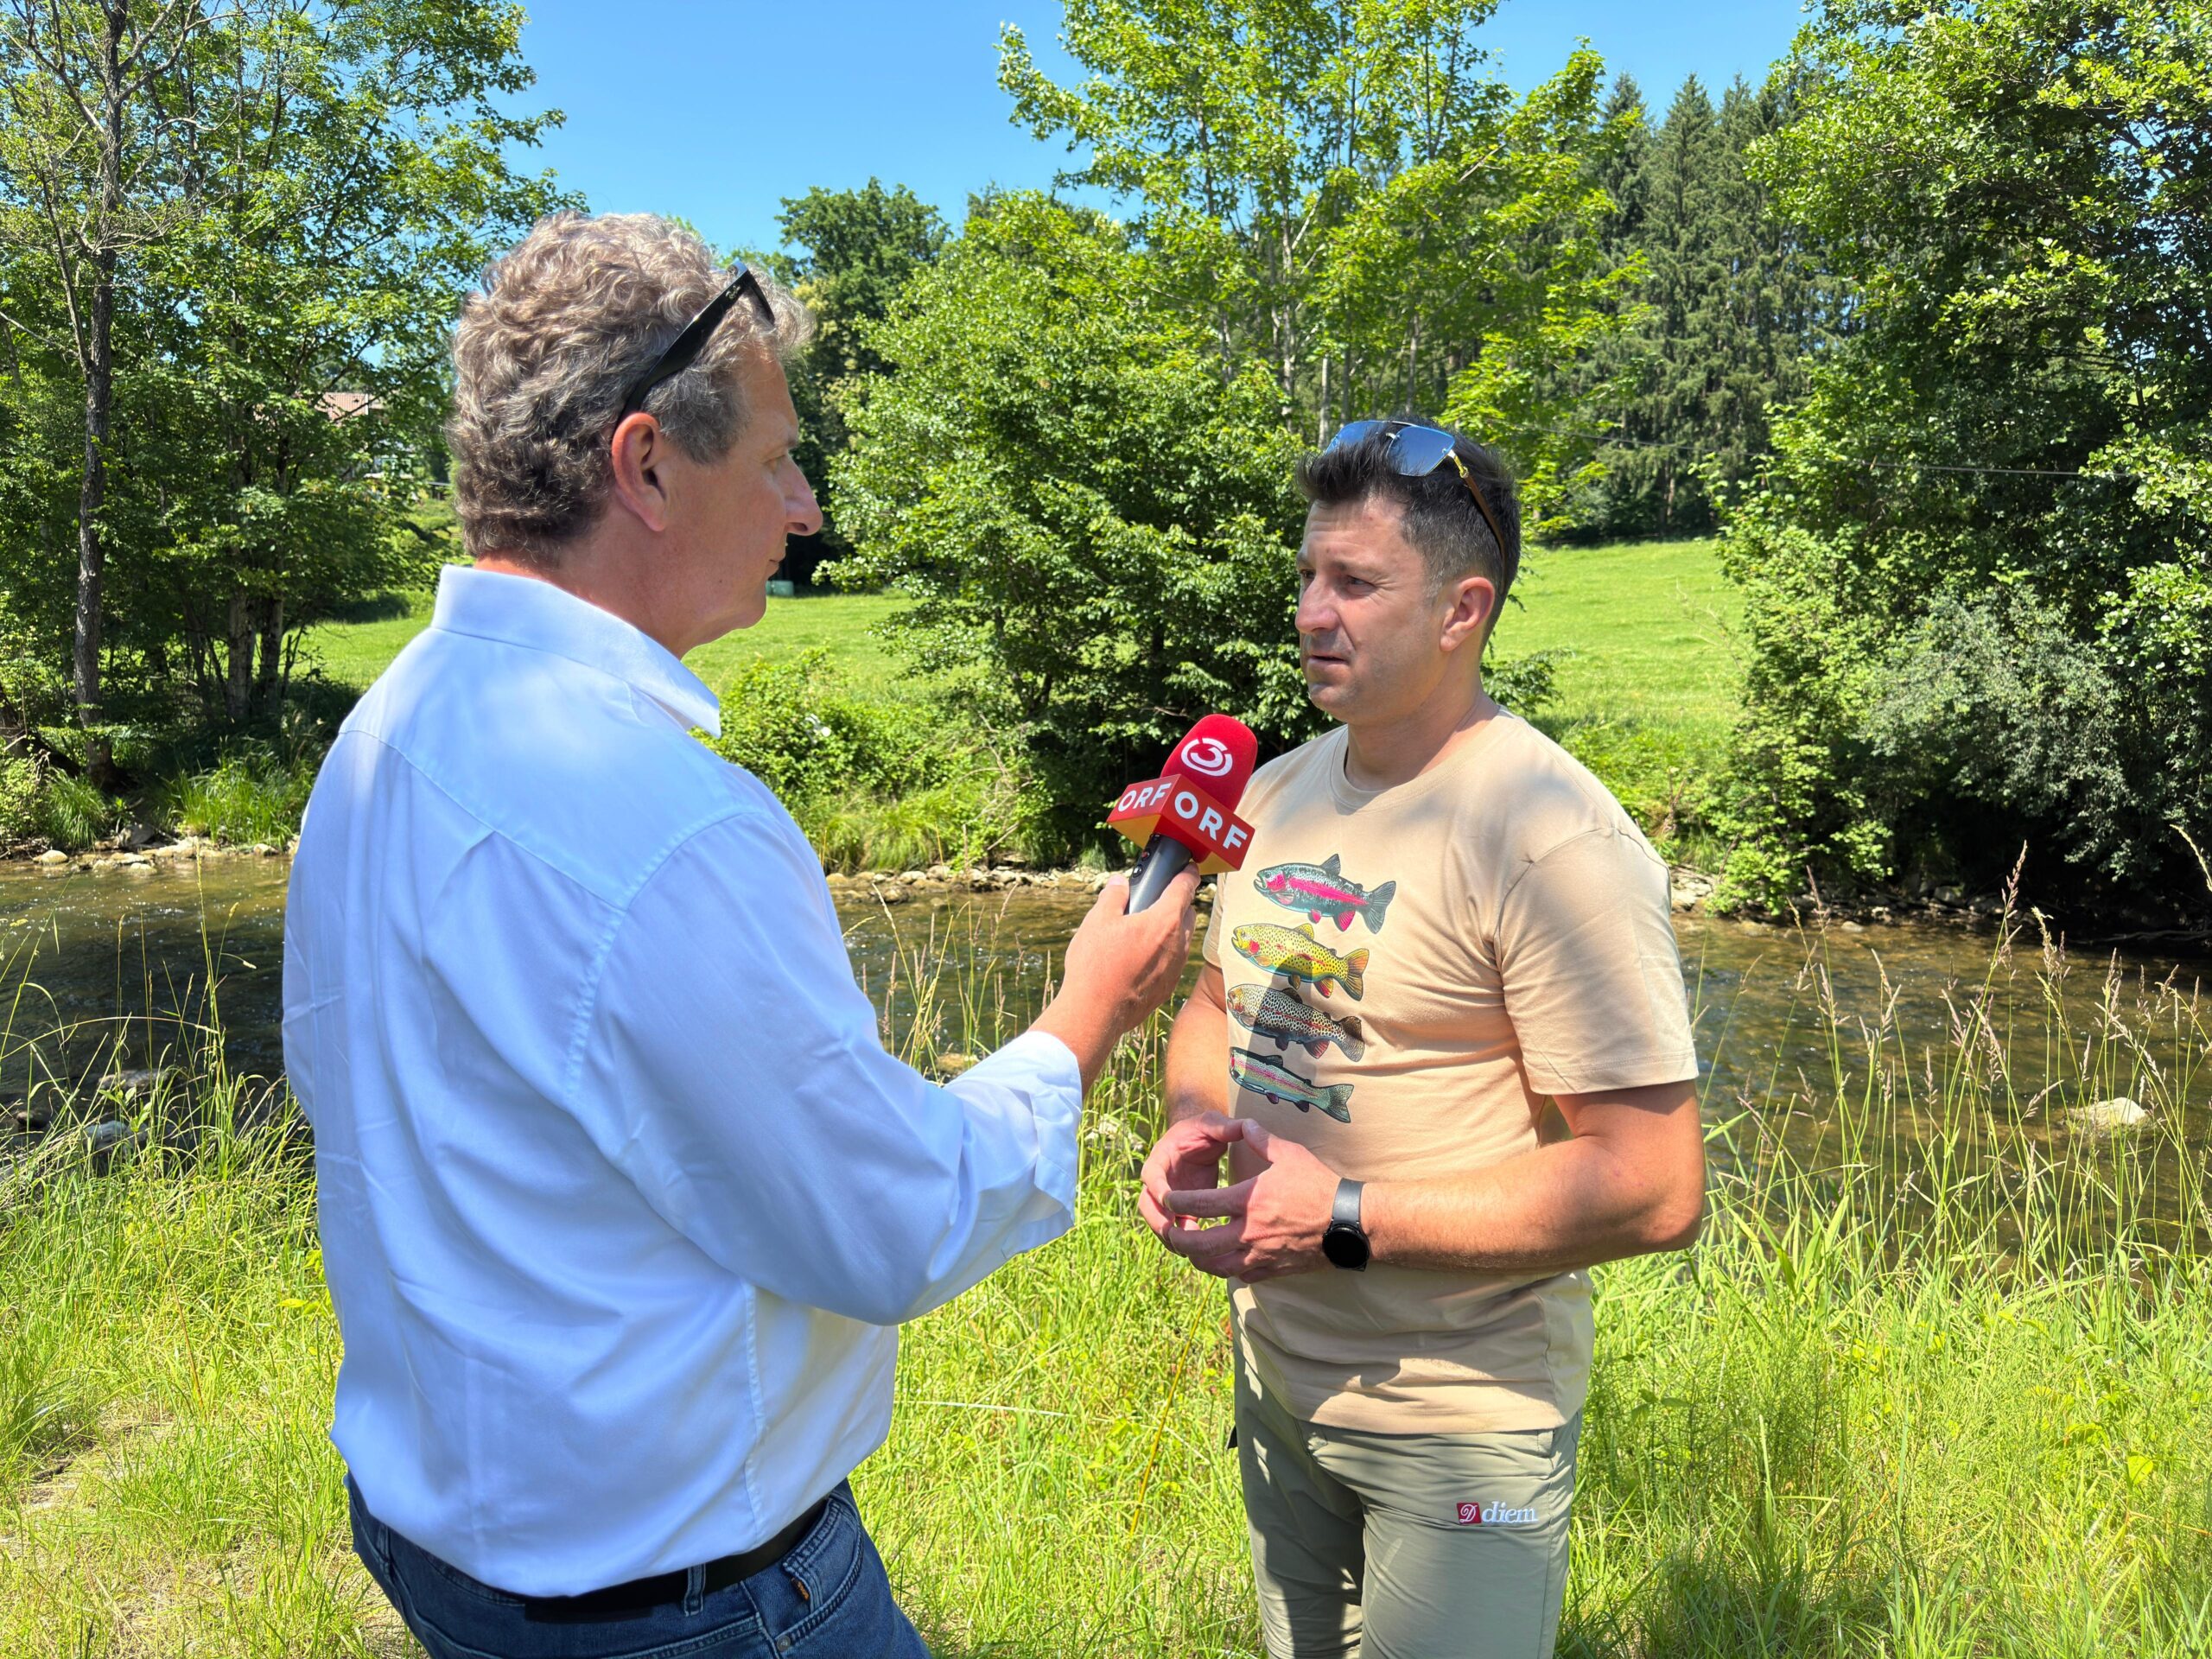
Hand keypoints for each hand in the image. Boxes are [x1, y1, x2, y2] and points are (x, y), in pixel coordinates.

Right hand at [1032, 870, 1199, 1090]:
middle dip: (1179, 902)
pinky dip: (1165, 952)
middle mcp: (1178, 944)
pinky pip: (1173, 961)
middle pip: (1188, 914)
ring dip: (1173, 929)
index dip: (1187, 874)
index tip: (1187, 868)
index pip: (1185, 888)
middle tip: (1160, 897)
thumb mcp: (1098, 920)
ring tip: (1149, 927)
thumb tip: (1120, 883)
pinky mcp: (1168, 988)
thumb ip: (1113, 896)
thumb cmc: (1096, 964)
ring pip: (1183, 939)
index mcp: (1165, 920)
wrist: (1096, 1013)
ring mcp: (1175, 968)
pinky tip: (1144, 955)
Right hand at [1137, 1111, 1243, 1246]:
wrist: (1201, 1139)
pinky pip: (1174, 1229)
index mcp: (1161, 1158)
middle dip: (1156, 1220)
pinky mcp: (1177, 1210)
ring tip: (1187, 1249)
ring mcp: (1166, 1198)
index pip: (1150, 1174)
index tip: (1168, 1199)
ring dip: (1168, 1236)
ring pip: (1158, 1222)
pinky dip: (1182, 1241)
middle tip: (1172, 1233)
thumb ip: (1225, 1127)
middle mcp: (1158, 1180)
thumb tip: (1245, 1126)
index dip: (1157, 1187)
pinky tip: (1200, 1251)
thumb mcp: (1213, 1125)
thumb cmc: (1204, 1131)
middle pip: (1146, 1204)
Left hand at [1157, 1119, 1340, 1282]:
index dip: (1176, 1203)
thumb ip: (1260, 1138)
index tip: (1167, 1199)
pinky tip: (1226, 1260)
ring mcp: (1260, 1255)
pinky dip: (1228, 1270)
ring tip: (1193, 1250)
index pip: (1199, 1205)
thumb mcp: (1288, 1154)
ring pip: (1216, 1267)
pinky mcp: (1273, 1269)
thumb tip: (1244, 1123)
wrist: (1347, 1222)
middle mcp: (1248, 1232)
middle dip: (1178, 1239)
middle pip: (1199, 1244)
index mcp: (1247, 1200)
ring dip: (1199, 1259)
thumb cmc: (1318, 1185)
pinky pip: (1242, 1276)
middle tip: (1171, 1230)